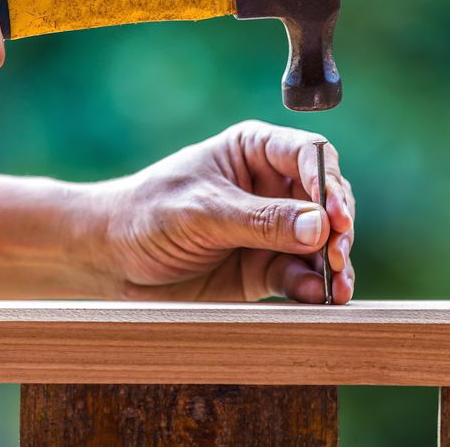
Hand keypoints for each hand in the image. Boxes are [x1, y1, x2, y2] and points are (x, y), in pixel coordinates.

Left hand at [84, 120, 355, 302]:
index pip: (310, 156)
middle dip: (339, 227)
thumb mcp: (202, 212)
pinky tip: (319, 298)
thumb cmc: (147, 213)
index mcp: (255, 151)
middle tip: (338, 254)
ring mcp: (271, 230)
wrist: (110, 259)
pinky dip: (313, 288)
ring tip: (338, 286)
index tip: (335, 215)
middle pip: (326, 200)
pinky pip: (299, 276)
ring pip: (320, 242)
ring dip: (334, 264)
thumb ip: (260, 220)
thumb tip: (319, 226)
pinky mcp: (264, 269)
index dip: (330, 183)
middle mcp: (270, 188)